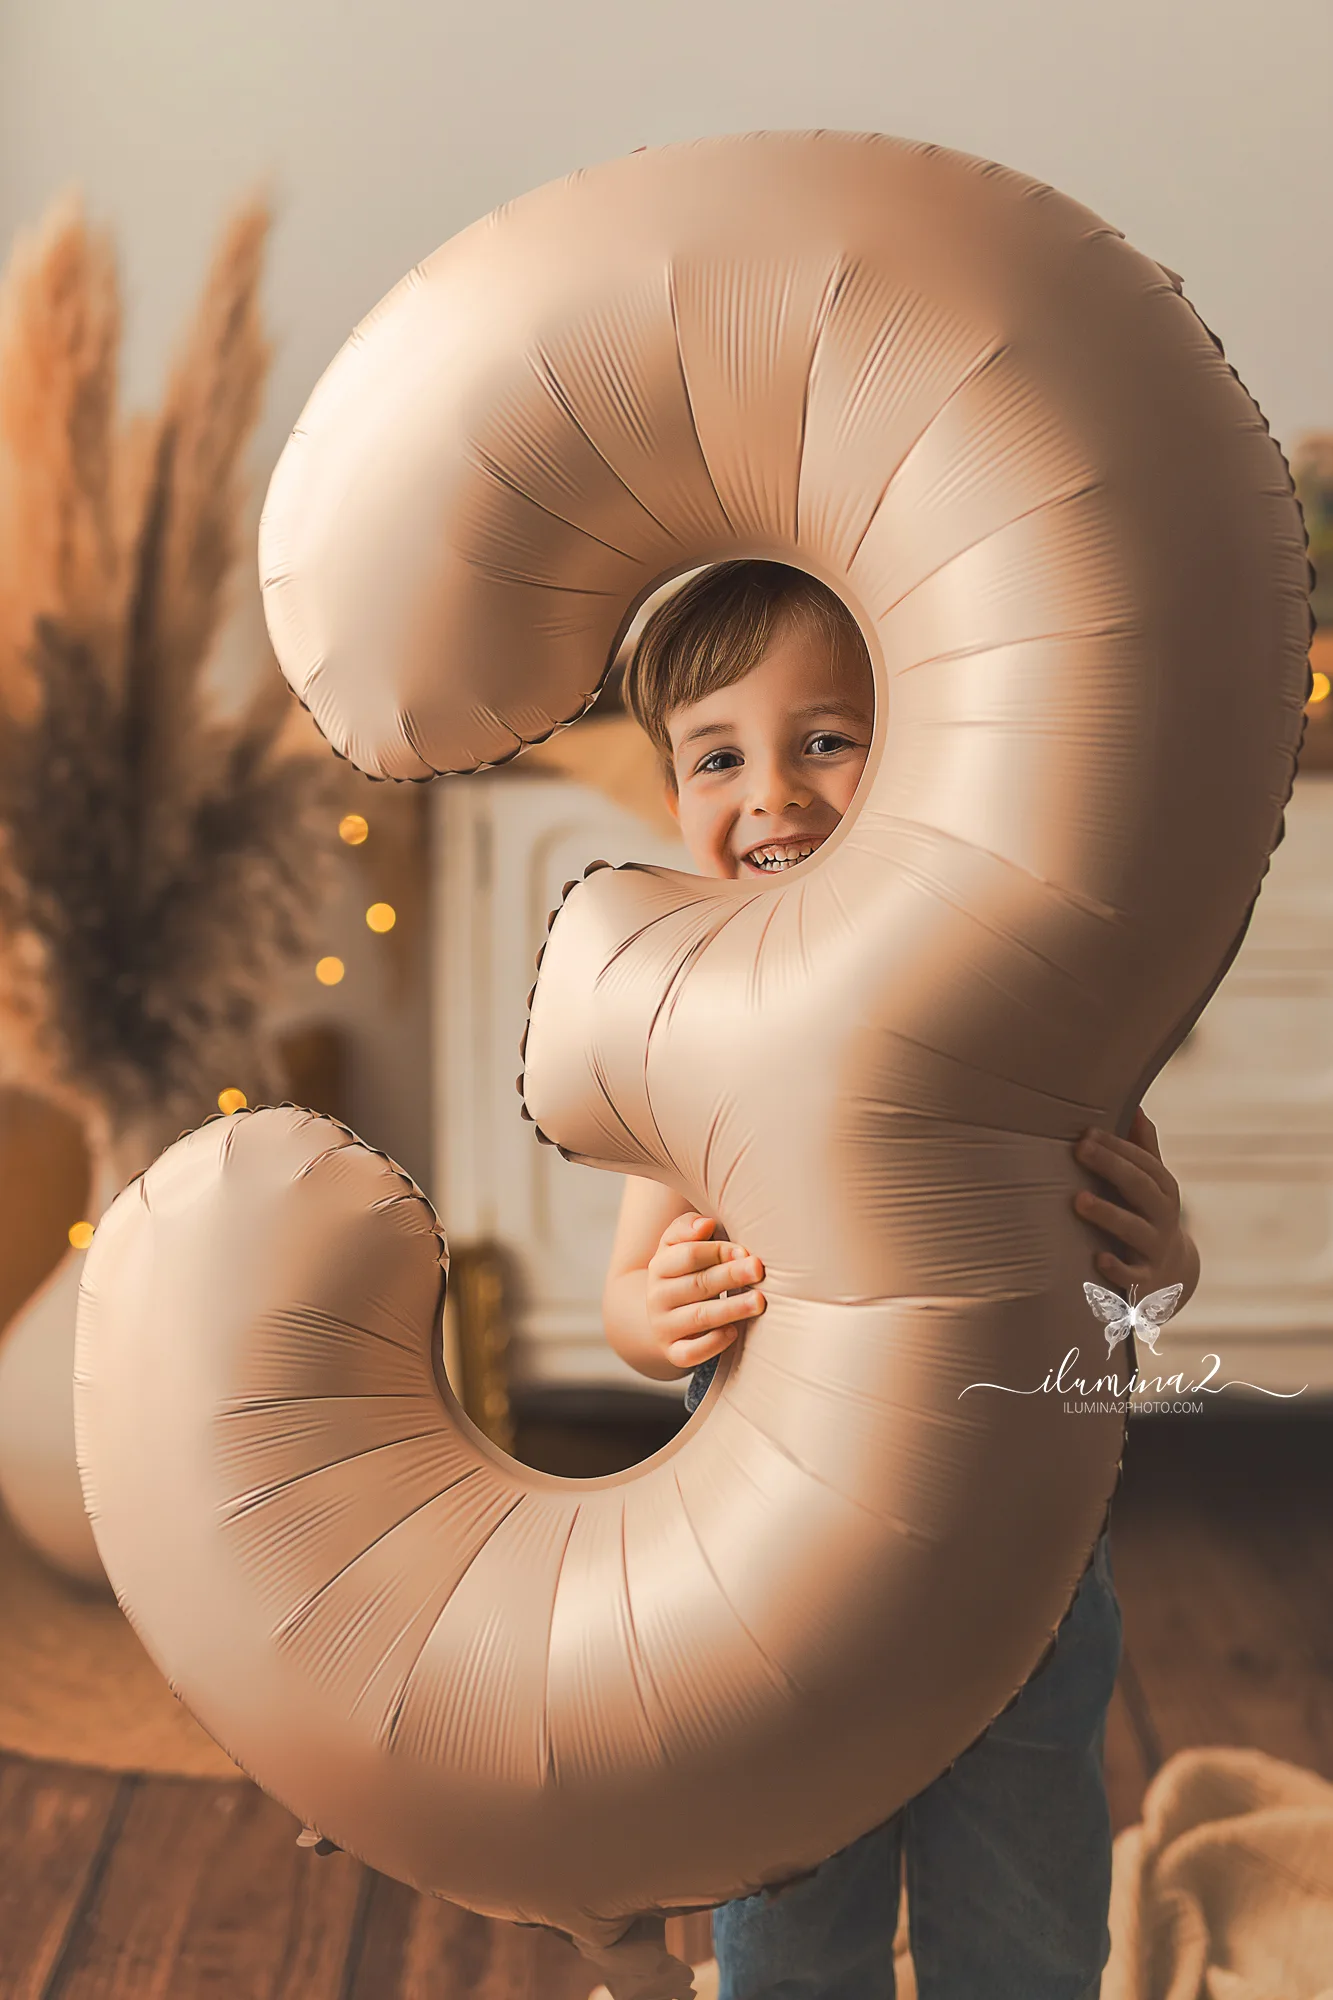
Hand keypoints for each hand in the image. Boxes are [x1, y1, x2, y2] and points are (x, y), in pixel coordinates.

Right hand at [646, 1212, 765, 1373]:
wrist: (664, 1315)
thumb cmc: (685, 1272)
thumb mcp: (678, 1245)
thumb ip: (688, 1228)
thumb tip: (705, 1225)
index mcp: (660, 1266)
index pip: (688, 1255)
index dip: (717, 1251)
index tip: (744, 1251)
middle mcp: (658, 1297)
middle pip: (697, 1284)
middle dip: (730, 1275)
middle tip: (757, 1269)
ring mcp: (664, 1327)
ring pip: (698, 1317)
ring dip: (731, 1308)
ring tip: (758, 1302)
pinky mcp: (674, 1352)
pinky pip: (690, 1353)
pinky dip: (712, 1344)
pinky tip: (733, 1332)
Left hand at [1073, 1106, 1199, 1303]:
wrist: (1171, 1277)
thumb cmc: (1147, 1217)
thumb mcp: (1152, 1185)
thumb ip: (1143, 1149)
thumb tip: (1136, 1106)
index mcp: (1163, 1191)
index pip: (1145, 1164)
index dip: (1118, 1147)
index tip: (1087, 1132)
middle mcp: (1162, 1218)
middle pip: (1141, 1189)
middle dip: (1112, 1167)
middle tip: (1080, 1148)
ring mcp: (1154, 1251)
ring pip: (1134, 1231)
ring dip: (1108, 1215)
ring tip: (1078, 1200)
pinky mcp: (1144, 1284)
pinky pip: (1132, 1278)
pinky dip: (1117, 1270)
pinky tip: (1098, 1259)